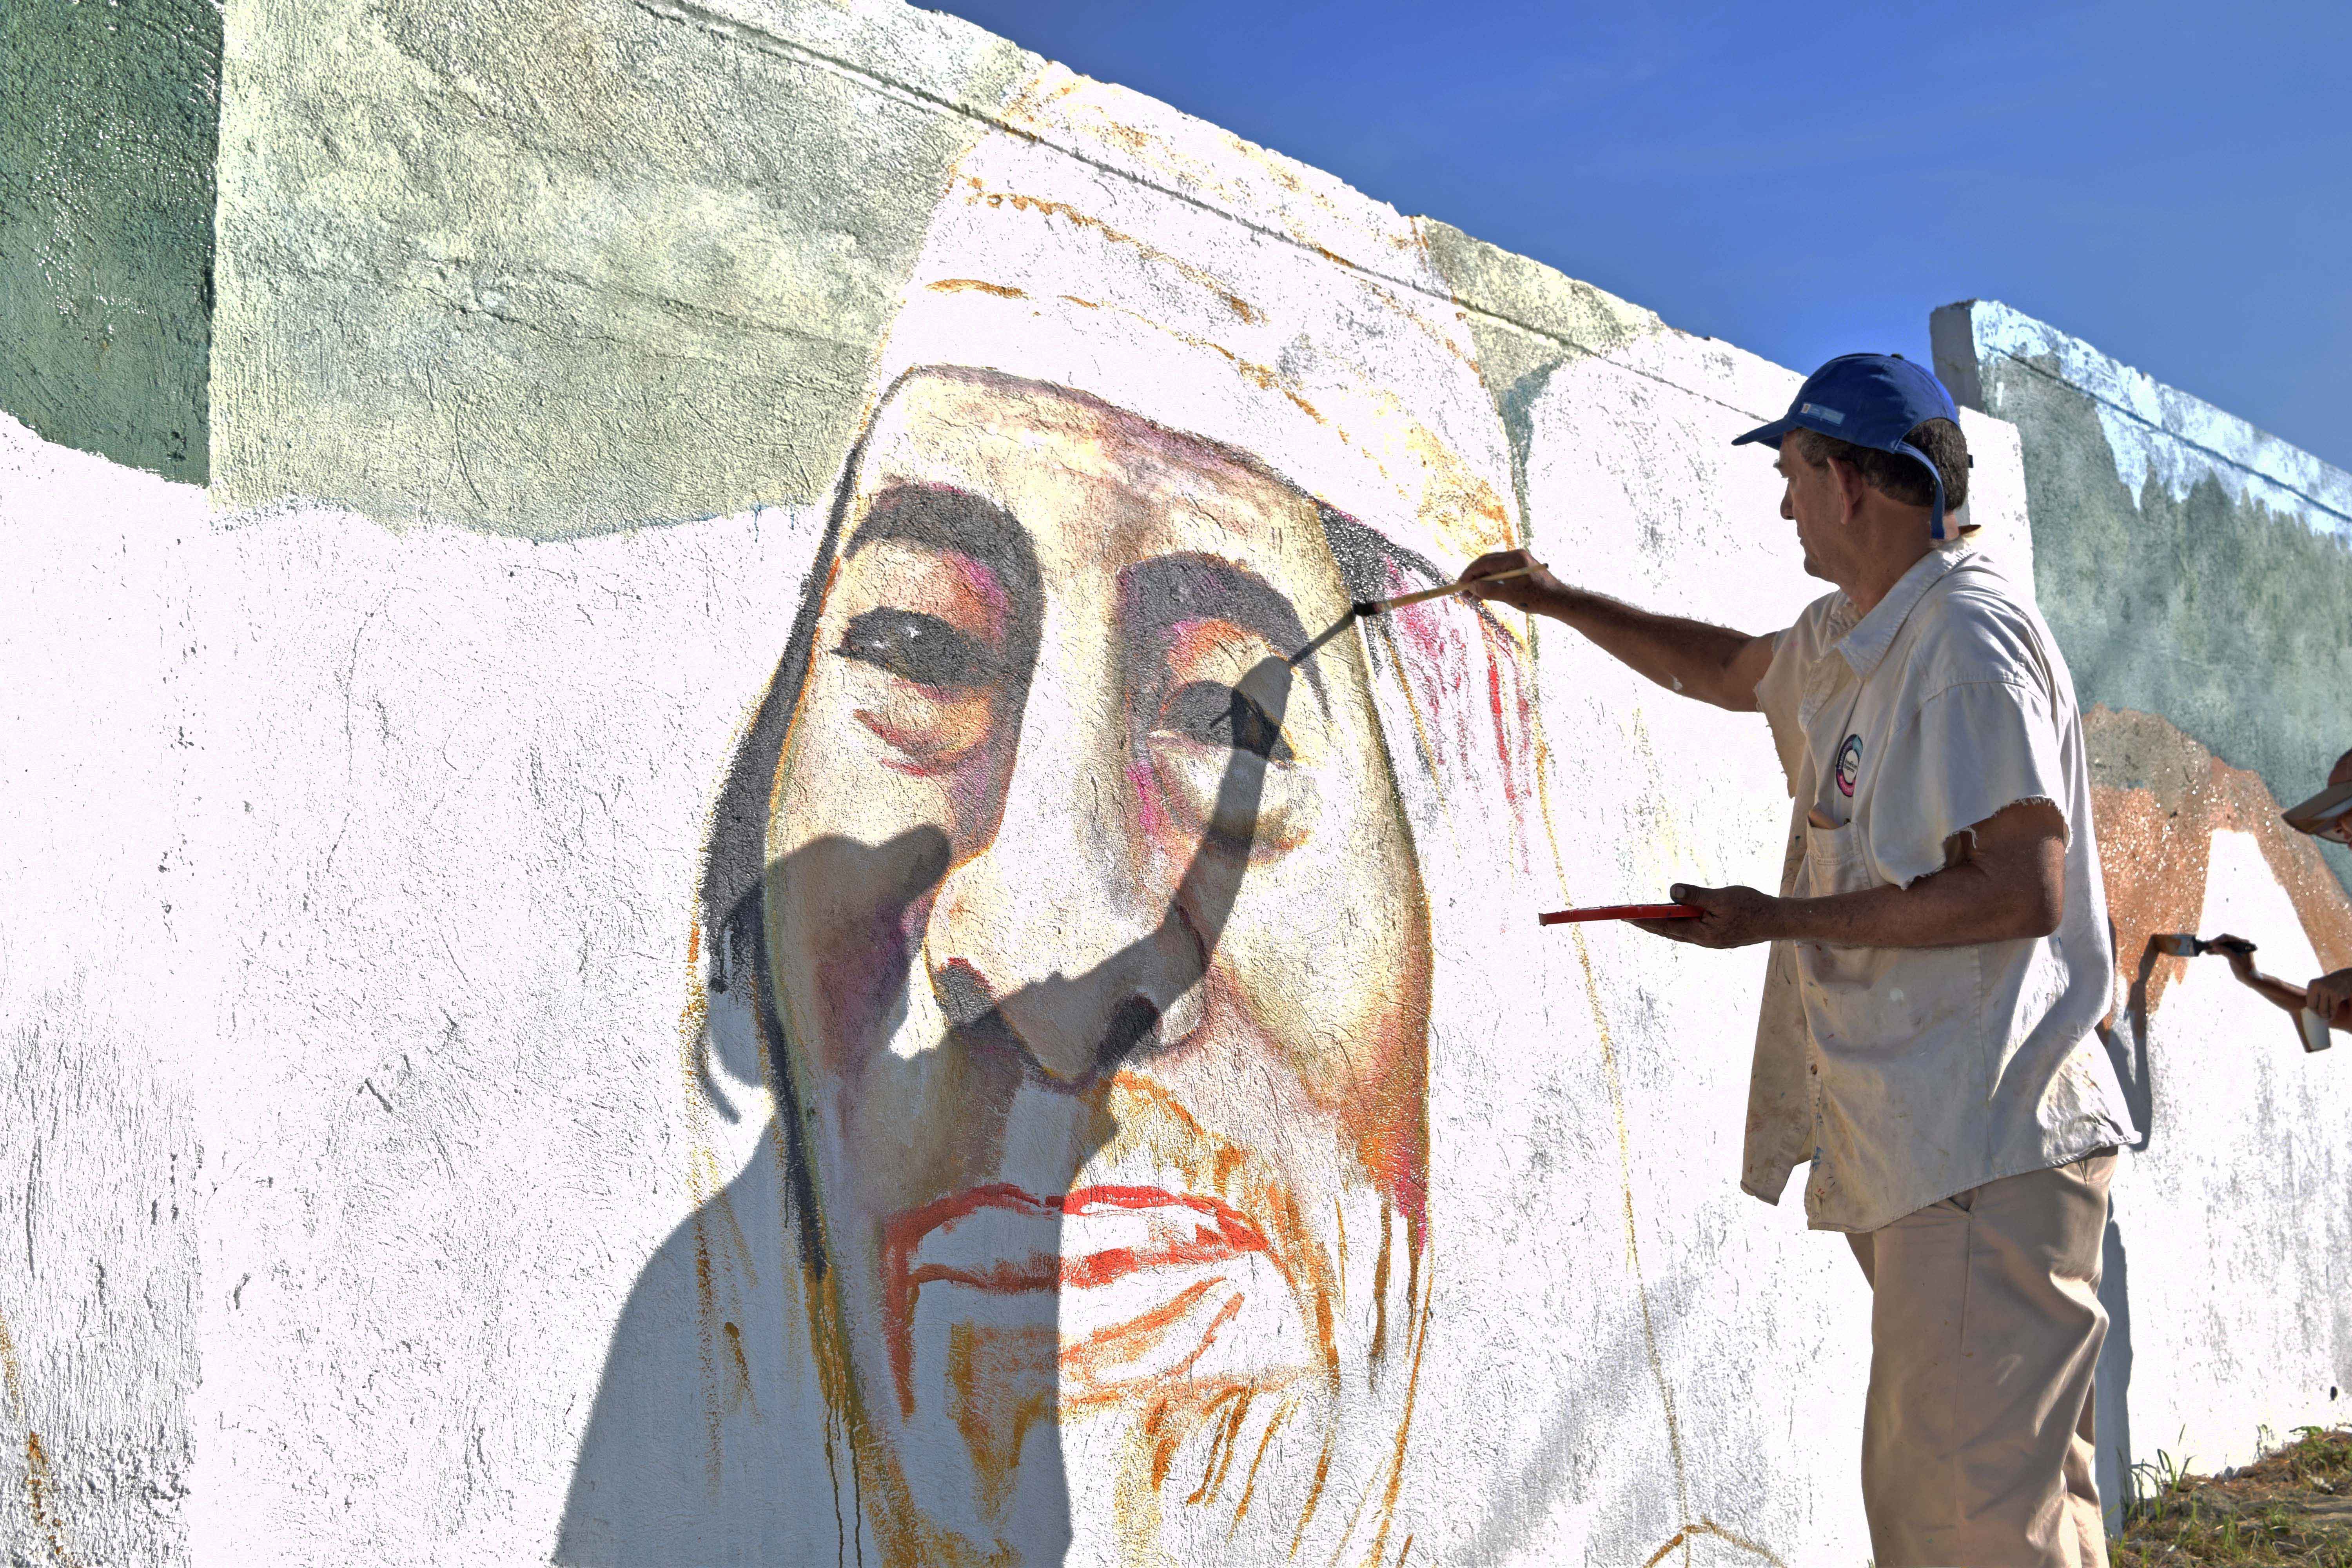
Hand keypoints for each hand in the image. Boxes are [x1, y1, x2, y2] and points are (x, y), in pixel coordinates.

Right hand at [1459, 549, 1563, 613]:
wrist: (1558, 601)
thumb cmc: (1537, 598)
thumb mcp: (1509, 596)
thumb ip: (1488, 590)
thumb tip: (1471, 586)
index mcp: (1514, 558)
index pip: (1485, 563)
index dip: (1470, 574)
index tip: (1459, 585)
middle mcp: (1516, 556)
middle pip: (1487, 563)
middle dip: (1474, 577)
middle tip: (1463, 592)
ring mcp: (1518, 561)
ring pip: (1493, 569)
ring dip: (1482, 581)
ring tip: (1472, 596)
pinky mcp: (1520, 569)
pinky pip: (1501, 573)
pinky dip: (1491, 582)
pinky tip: (1485, 592)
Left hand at [1629, 882, 1782, 948]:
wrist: (1777, 920)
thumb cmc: (1752, 907)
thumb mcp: (1722, 898)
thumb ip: (1696, 896)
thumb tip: (1671, 891)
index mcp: (1702, 934)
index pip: (1665, 926)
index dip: (1644, 919)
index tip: (1625, 914)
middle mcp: (1703, 940)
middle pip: (1668, 931)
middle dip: (1647, 923)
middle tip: (1627, 916)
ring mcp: (1710, 939)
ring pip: (1679, 930)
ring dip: (1661, 923)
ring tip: (1644, 917)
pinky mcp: (1717, 935)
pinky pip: (1690, 928)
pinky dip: (1678, 922)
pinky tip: (1674, 916)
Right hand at [2208, 933, 2258, 978]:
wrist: (2250, 978)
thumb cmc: (2245, 969)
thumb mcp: (2235, 960)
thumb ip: (2225, 951)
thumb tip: (2214, 946)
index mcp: (2243, 943)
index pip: (2229, 938)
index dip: (2219, 940)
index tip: (2211, 944)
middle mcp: (2239, 944)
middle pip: (2224, 941)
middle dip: (2215, 943)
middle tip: (2205, 946)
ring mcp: (2236, 949)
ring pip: (2223, 946)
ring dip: (2215, 947)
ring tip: (2205, 949)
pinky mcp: (2232, 953)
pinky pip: (2223, 951)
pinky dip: (2217, 952)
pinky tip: (2209, 953)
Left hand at [2309, 967, 2351, 1029]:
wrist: (2346, 978)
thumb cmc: (2331, 985)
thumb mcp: (2320, 986)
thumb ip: (2314, 996)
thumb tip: (2309, 1011)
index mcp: (2312, 984)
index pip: (2309, 1002)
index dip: (2313, 1010)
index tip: (2317, 1013)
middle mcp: (2319, 986)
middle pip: (2314, 1007)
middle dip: (2318, 1014)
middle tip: (2322, 1017)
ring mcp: (2328, 990)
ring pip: (2323, 1009)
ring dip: (2325, 1016)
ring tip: (2327, 1017)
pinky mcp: (2337, 994)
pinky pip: (2332, 1009)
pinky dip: (2332, 1014)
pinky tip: (2332, 1016)